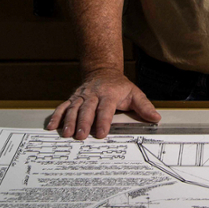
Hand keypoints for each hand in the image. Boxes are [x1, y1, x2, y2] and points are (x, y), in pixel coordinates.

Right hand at [46, 69, 160, 139]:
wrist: (103, 71)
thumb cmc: (120, 86)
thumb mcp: (135, 93)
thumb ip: (144, 107)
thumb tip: (156, 118)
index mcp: (109, 94)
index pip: (106, 108)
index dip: (103, 121)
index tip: (101, 133)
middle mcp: (94, 94)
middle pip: (87, 109)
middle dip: (83, 123)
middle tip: (80, 136)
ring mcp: (82, 96)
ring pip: (73, 108)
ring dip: (69, 121)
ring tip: (66, 134)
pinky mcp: (73, 98)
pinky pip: (63, 106)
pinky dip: (57, 116)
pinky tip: (52, 126)